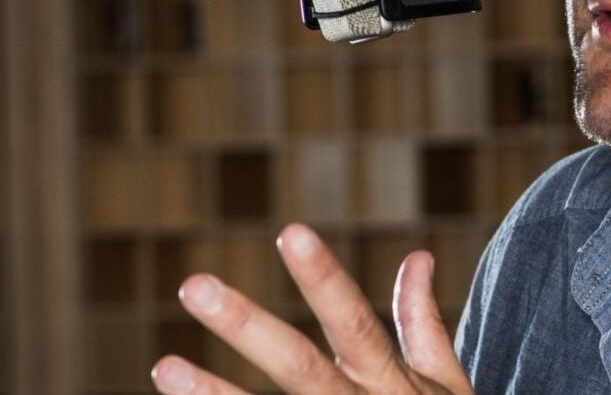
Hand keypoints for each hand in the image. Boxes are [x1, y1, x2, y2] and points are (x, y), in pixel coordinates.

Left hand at [151, 223, 474, 394]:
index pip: (353, 320)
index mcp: (389, 380)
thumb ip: (423, 326)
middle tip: (193, 286)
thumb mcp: (446, 386)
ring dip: (212, 394)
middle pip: (298, 366)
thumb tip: (417, 256)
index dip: (322, 277)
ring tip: (164, 366)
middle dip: (246, 326)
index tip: (290, 231)